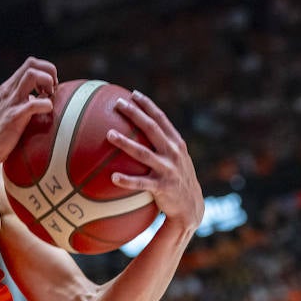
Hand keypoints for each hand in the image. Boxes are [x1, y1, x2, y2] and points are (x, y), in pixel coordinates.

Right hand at [0, 57, 57, 165]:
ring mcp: (10, 102)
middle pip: (31, 63)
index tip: (51, 86)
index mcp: (8, 88)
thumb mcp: (10, 109)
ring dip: (47, 81)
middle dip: (49, 71)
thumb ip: (22, 100)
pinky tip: (47, 112)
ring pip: (32, 74)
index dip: (45, 70)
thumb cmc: (0, 133)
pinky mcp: (14, 116)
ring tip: (50, 96)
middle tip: (53, 89)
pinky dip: (45, 105)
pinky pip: (34, 103)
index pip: (29, 64)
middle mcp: (8, 90)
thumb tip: (41, 98)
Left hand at [107, 91, 203, 231]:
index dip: (148, 105)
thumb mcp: (176, 158)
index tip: (133, 94)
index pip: (161, 119)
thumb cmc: (176, 179)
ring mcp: (168, 169)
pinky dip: (127, 180)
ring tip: (109, 134)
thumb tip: (139, 130)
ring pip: (143, 153)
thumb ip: (162, 144)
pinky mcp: (162, 187)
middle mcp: (173, 153)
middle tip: (118, 104)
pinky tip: (112, 177)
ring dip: (125, 143)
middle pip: (151, 128)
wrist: (191, 207)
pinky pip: (141, 183)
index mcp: (176, 143)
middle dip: (135, 114)